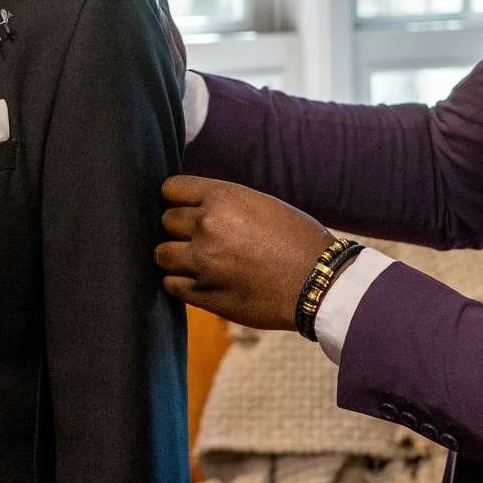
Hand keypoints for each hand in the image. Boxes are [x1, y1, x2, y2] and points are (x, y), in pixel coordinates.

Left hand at [155, 175, 332, 333]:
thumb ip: (223, 203)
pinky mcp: (204, 294)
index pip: (171, 188)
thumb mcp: (261, 203)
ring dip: (175, 256)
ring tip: (197, 260)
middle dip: (179, 228)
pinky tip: (200, 280)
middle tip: (201, 237)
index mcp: (223, 198)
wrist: (320, 283)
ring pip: (161, 254)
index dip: (177, 198)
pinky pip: (171, 284)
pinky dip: (180, 282)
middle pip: (166, 221)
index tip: (185, 207)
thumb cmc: (298, 240)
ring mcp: (203, 263)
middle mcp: (208, 226)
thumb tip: (191, 205)